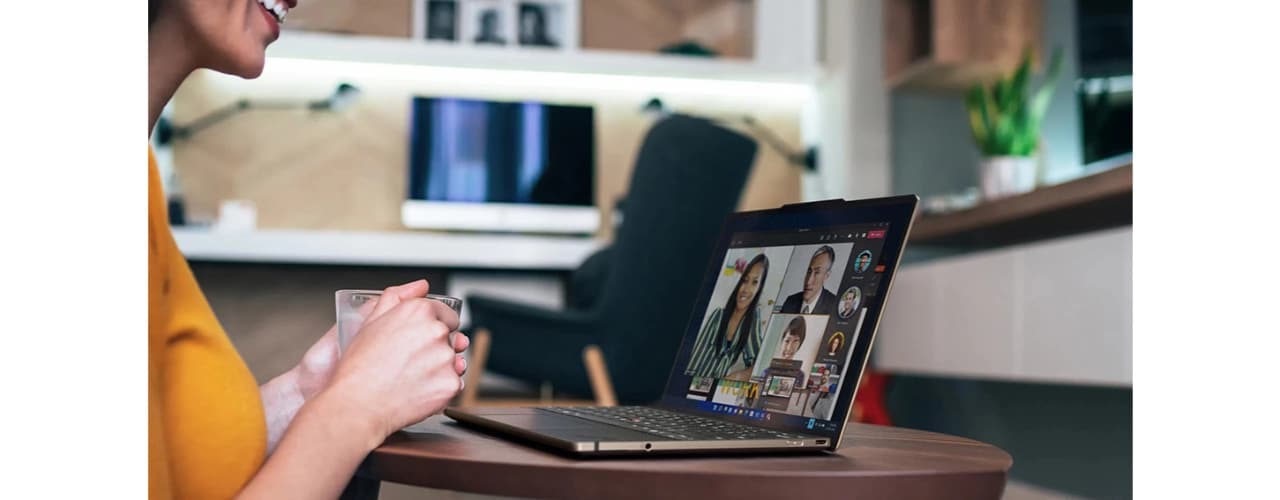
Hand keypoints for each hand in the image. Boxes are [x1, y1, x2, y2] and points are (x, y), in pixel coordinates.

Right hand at [322, 281, 468, 436]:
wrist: (356, 405)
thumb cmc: (359, 367)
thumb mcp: (371, 321)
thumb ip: (398, 296)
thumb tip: (421, 285)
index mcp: (419, 311)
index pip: (446, 314)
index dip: (432, 328)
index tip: (420, 340)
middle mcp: (436, 331)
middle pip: (450, 338)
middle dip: (435, 348)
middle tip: (409, 362)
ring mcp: (446, 359)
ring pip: (452, 362)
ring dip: (438, 369)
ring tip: (410, 377)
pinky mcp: (450, 384)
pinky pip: (453, 384)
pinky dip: (439, 389)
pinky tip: (417, 391)